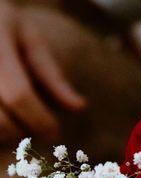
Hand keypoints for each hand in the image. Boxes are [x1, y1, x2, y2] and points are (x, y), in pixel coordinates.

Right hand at [0, 1, 85, 141]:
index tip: (54, 131)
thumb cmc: (1, 26)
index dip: (40, 119)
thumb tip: (80, 108)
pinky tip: (3, 119)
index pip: (19, 95)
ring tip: (16, 123)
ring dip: (4, 135)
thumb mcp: (29, 39)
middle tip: (34, 127)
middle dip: (22, 131)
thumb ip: (52, 75)